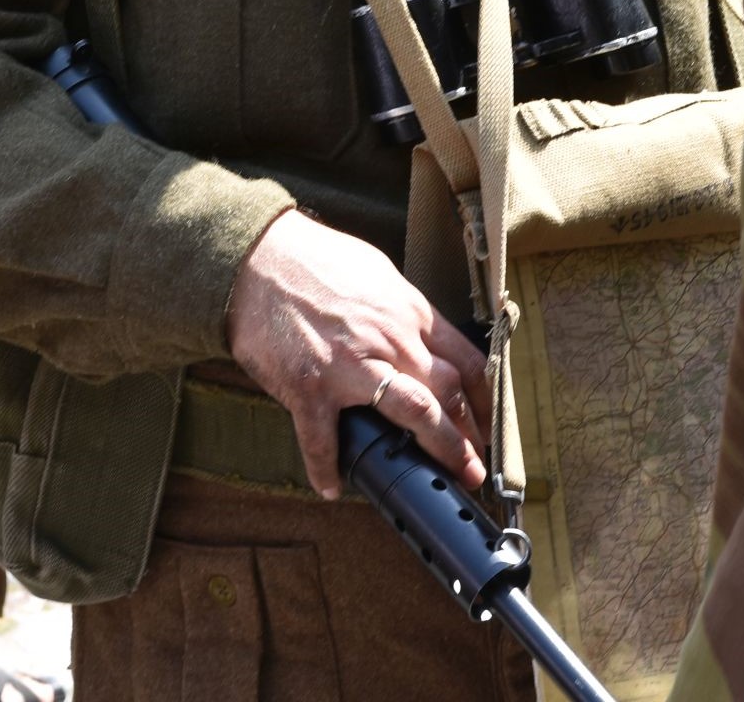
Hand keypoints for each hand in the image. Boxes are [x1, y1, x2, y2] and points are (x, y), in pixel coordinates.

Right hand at [226, 211, 489, 499]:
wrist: (255, 257)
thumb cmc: (313, 260)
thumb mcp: (377, 274)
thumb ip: (403, 312)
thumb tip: (423, 339)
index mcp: (410, 312)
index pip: (468, 361)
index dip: (485, 401)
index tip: (488, 425)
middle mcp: (390, 338)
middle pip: (450, 392)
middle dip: (470, 436)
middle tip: (475, 467)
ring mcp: (351, 365)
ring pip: (414, 414)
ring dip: (437, 451)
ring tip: (443, 479)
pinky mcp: (309, 386)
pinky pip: (324, 440)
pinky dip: (328, 468)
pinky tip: (331, 486)